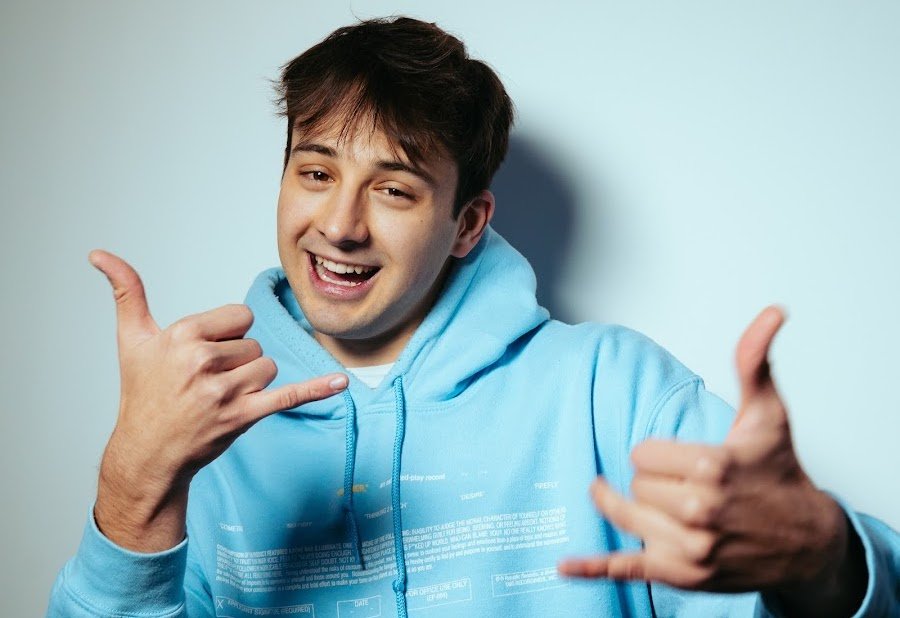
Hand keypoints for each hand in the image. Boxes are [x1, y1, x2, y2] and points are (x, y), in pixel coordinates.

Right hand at [90, 250, 347, 549]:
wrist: (148, 453)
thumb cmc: (142, 394)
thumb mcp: (132, 340)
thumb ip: (126, 292)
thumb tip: (99, 253)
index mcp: (183, 337)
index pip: (240, 317)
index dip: (227, 335)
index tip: (204, 355)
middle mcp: (203, 362)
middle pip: (254, 344)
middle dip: (237, 362)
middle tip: (206, 383)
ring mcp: (223, 392)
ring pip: (268, 368)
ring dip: (253, 382)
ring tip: (220, 398)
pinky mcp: (242, 417)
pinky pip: (287, 396)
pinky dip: (316, 390)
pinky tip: (342, 382)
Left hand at [559, 307, 864, 614]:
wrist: (807, 542)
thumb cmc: (780, 475)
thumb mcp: (769, 415)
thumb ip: (755, 363)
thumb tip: (770, 313)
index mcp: (712, 467)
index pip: (641, 454)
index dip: (657, 455)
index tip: (680, 460)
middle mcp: (700, 511)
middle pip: (634, 485)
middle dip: (652, 482)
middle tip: (683, 485)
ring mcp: (690, 548)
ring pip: (626, 516)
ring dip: (632, 508)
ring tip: (646, 503)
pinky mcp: (682, 575)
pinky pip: (626, 568)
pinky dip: (593, 568)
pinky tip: (564, 567)